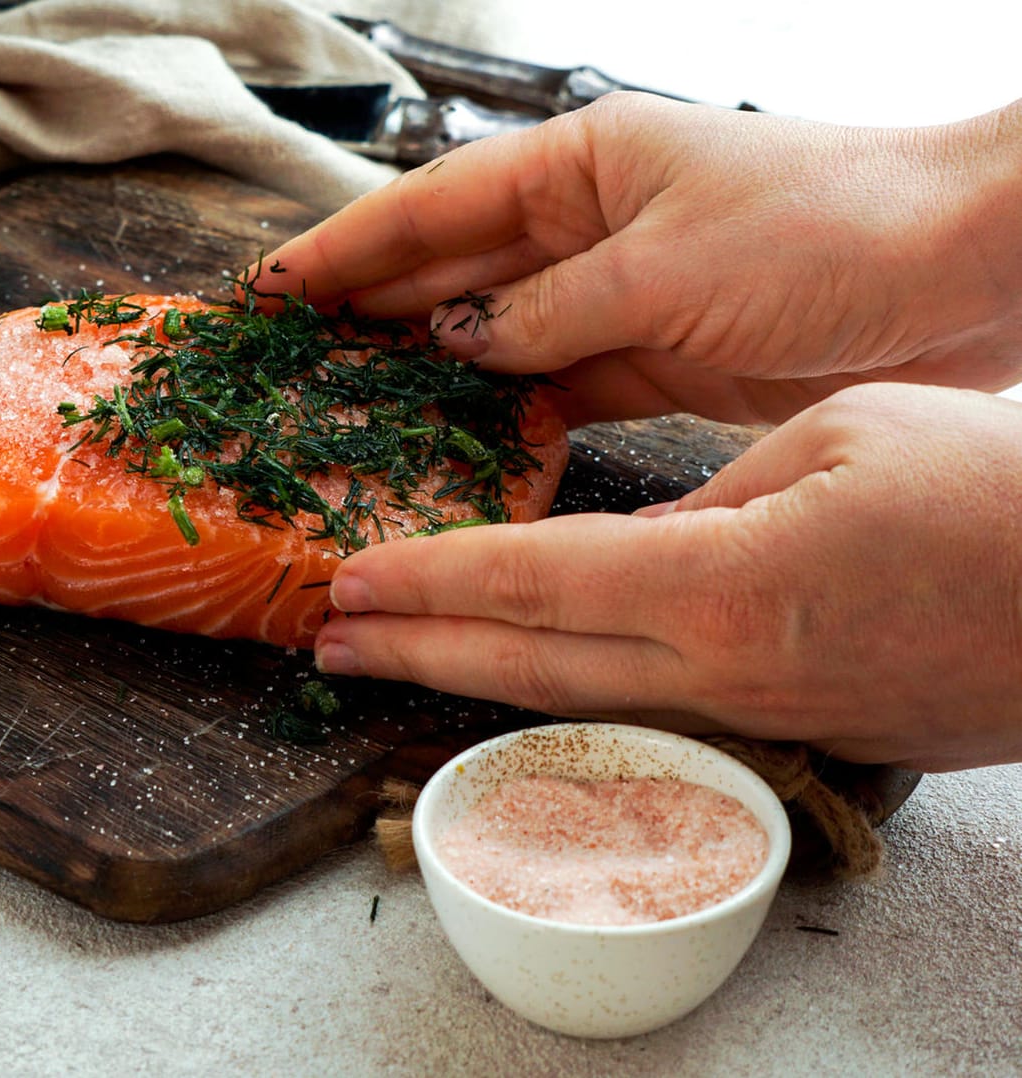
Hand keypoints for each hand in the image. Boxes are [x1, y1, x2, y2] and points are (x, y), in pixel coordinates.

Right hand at [261, 93, 1021, 426]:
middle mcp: (590, 225)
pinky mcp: (662, 359)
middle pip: (450, 276)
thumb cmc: (830, 230)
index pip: (428, 211)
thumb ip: (543, 316)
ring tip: (348, 421)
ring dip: (428, 381)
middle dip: (365, 320)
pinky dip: (509, 424)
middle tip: (284, 370)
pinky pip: (557, 392)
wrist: (970, 272)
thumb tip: (450, 350)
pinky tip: (459, 454)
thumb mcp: (663, 272)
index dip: (339, 254)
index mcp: (581, 167)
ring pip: (496, 342)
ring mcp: (624, 294)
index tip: (264, 293)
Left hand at [313, 382, 1021, 771]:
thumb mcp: (836, 441)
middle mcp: (719, 671)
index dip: (429, 580)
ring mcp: (754, 717)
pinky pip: (650, 713)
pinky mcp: (792, 733)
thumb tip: (653, 535)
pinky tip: (532, 676)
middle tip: (328, 640)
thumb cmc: (998, 501)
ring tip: (398, 661)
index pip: (531, 582)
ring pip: (578, 700)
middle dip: (415, 650)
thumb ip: (717, 493)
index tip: (352, 581)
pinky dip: (568, 693)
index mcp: (721, 587)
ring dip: (475, 678)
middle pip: (526, 666)